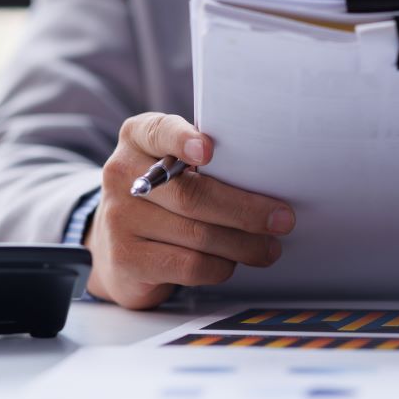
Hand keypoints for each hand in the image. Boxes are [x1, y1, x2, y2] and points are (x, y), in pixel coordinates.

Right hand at [85, 112, 294, 308]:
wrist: (117, 245)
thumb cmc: (164, 198)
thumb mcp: (175, 166)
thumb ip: (207, 163)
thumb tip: (269, 182)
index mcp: (138, 138)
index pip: (158, 131)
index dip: (183, 140)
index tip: (208, 150)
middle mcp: (122, 173)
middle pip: (192, 195)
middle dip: (245, 210)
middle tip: (281, 220)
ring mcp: (120, 218)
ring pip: (198, 235)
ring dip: (243, 244)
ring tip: (268, 248)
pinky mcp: (127, 259)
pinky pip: (189, 265)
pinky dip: (220, 266)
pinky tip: (230, 262)